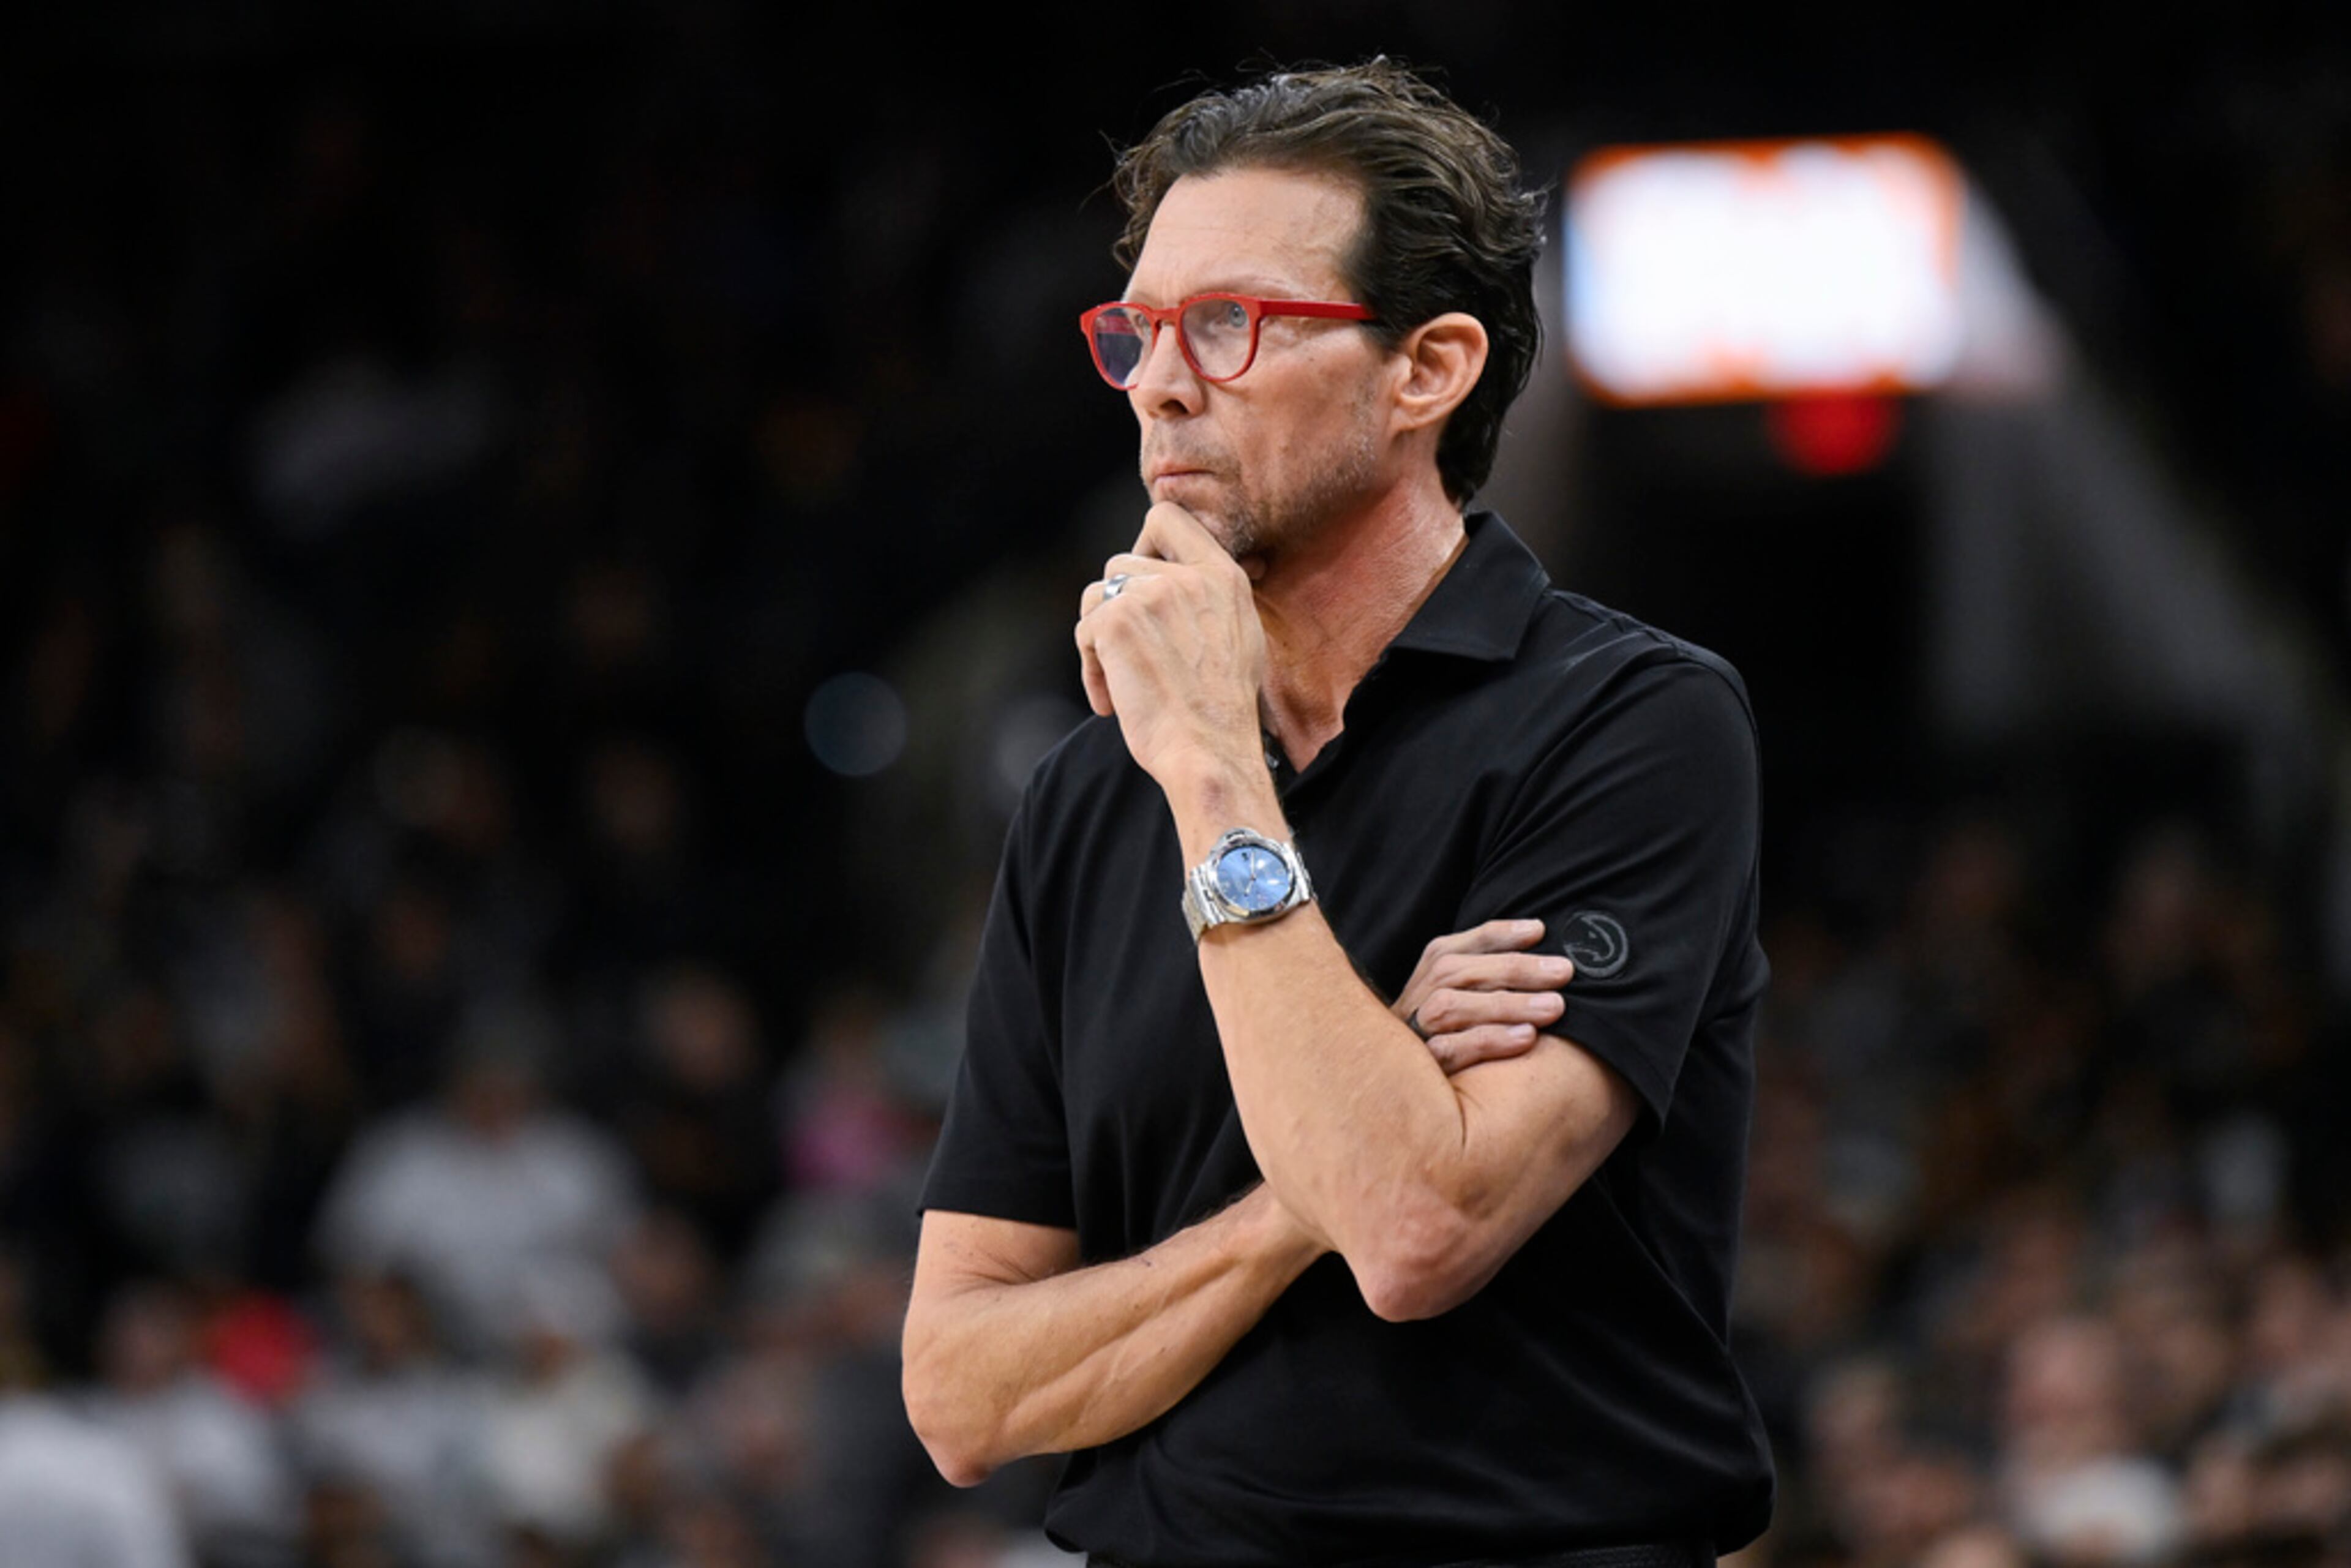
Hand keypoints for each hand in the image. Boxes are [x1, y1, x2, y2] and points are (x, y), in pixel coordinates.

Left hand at [1074, 502, 1265, 786]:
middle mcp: (1185, 576)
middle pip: (1121, 561)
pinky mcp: (1115, 622)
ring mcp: (1149, 595)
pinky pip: (1084, 632)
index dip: (1143, 543)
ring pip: (1097, 595)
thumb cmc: (1222, 710)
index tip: (1141, 581)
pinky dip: (1092, 670)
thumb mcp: (1240, 636)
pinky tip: (1113, 703)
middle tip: (1131, 652)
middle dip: (1118, 605)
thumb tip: (1176, 574)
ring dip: (1101, 637)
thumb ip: (1210, 596)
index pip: (1166, 518)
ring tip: (1122, 681)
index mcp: (1221, 575)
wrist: (1208, 751)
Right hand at [1391, 919, 1573, 1073]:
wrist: (1400, 1104)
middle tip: (1563, 971)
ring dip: (1506, 1003)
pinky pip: (1449, 1050)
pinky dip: (1489, 1041)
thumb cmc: (1453, 1049)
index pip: (1453, 948)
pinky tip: (1527, 1038)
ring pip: (1450, 1006)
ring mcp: (1412, 1036)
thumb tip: (1543, 957)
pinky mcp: (1419, 1072)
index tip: (1540, 930)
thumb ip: (1489, 985)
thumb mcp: (1463, 1010)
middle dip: (1513, 968)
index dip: (1497, 935)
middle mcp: (1413, 1002)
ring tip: (1555, 1007)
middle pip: (1455, 972)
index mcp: (1422, 980)